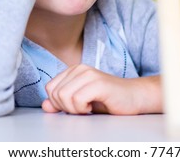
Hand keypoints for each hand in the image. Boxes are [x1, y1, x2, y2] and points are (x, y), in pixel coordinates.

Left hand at [41, 64, 162, 114]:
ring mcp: (89, 74)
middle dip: (66, 107)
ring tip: (88, 107)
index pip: (50, 88)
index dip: (58, 103)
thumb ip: (62, 103)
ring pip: (64, 96)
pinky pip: (77, 99)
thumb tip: (45, 105)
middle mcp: (80, 69)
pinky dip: (83, 109)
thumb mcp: (80, 102)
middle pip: (55, 93)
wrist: (134, 97)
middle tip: (82, 108)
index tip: (74, 106)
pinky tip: (93, 107)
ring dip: (75, 109)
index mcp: (74, 70)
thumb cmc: (108, 100)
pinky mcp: (98, 83)